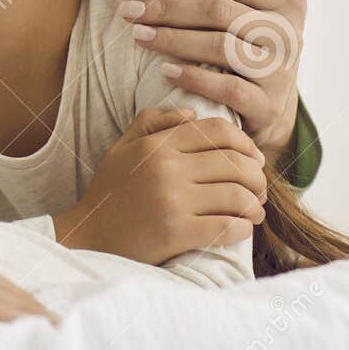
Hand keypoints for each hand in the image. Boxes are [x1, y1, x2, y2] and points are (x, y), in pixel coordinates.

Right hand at [55, 107, 266, 264]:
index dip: (245, 143)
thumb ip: (151, 122)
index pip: (217, 132)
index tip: (254, 159)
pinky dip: (243, 228)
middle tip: (260, 189)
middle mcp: (166, 168)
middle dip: (257, 177)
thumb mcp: (122, 148)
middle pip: (234, 163)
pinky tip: (242, 228)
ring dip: (255, 205)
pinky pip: (227, 227)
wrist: (88, 236)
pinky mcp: (176, 233)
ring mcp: (172, 201)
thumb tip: (192, 113)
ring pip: (237, 196)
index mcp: (156, 145)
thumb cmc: (109, 192)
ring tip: (255, 211)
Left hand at [119, 0, 305, 160]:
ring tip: (137, 34)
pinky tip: (164, 70)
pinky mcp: (268, 105)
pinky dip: (192, 76)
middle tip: (129, 10)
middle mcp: (289, 34)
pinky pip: (226, 87)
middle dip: (166, 7)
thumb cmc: (258, 41)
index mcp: (288, 0)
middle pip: (218, 9)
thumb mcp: (266, 2)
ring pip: (219, 46)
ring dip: (170, 39)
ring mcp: (281, 71)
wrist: (272, 104)